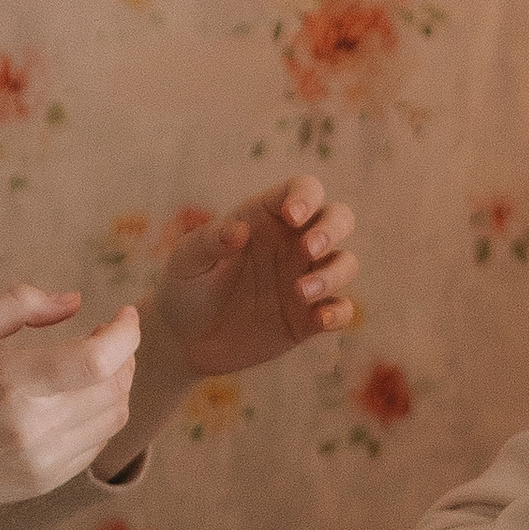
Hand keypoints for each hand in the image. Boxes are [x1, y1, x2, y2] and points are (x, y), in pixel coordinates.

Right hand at [0, 285, 140, 512]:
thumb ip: (19, 304)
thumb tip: (76, 301)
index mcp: (10, 382)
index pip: (98, 361)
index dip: (125, 334)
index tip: (124, 314)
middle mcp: (31, 427)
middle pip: (114, 388)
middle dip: (125, 354)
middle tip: (107, 336)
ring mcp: (40, 461)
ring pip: (114, 418)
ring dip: (117, 385)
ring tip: (95, 366)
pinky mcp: (44, 482)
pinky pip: (96, 446)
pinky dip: (101, 416)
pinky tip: (77, 399)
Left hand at [155, 177, 357, 375]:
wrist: (184, 339)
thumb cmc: (184, 287)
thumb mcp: (186, 260)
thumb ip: (210, 241)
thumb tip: (239, 230)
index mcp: (267, 218)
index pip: (304, 190)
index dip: (305, 196)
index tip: (291, 216)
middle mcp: (293, 244)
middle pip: (338, 219)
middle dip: (332, 229)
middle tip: (308, 249)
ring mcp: (305, 279)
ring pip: (345, 263)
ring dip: (333, 274)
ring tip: (301, 292)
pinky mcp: (308, 318)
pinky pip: (341, 309)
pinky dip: (339, 312)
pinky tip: (320, 319)